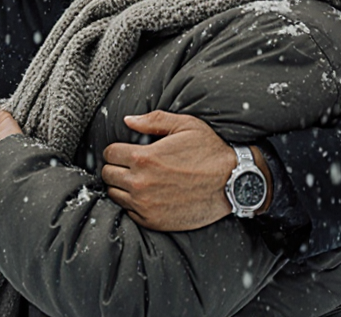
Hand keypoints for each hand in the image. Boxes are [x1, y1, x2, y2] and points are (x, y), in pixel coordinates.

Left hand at [102, 110, 236, 230]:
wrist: (232, 183)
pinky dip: (133, 204)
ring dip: (122, 186)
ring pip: (114, 195)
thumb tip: (128, 120)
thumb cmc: (210, 151)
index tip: (126, 151)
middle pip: (108, 175)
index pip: (109, 154)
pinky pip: (128, 212)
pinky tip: (148, 195)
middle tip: (131, 165)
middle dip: (116, 167)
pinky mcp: (153, 221)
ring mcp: (145, 205)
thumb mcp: (185, 126)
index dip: (117, 150)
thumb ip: (153, 121)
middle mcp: (140, 183)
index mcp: (144, 157)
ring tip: (138, 180)